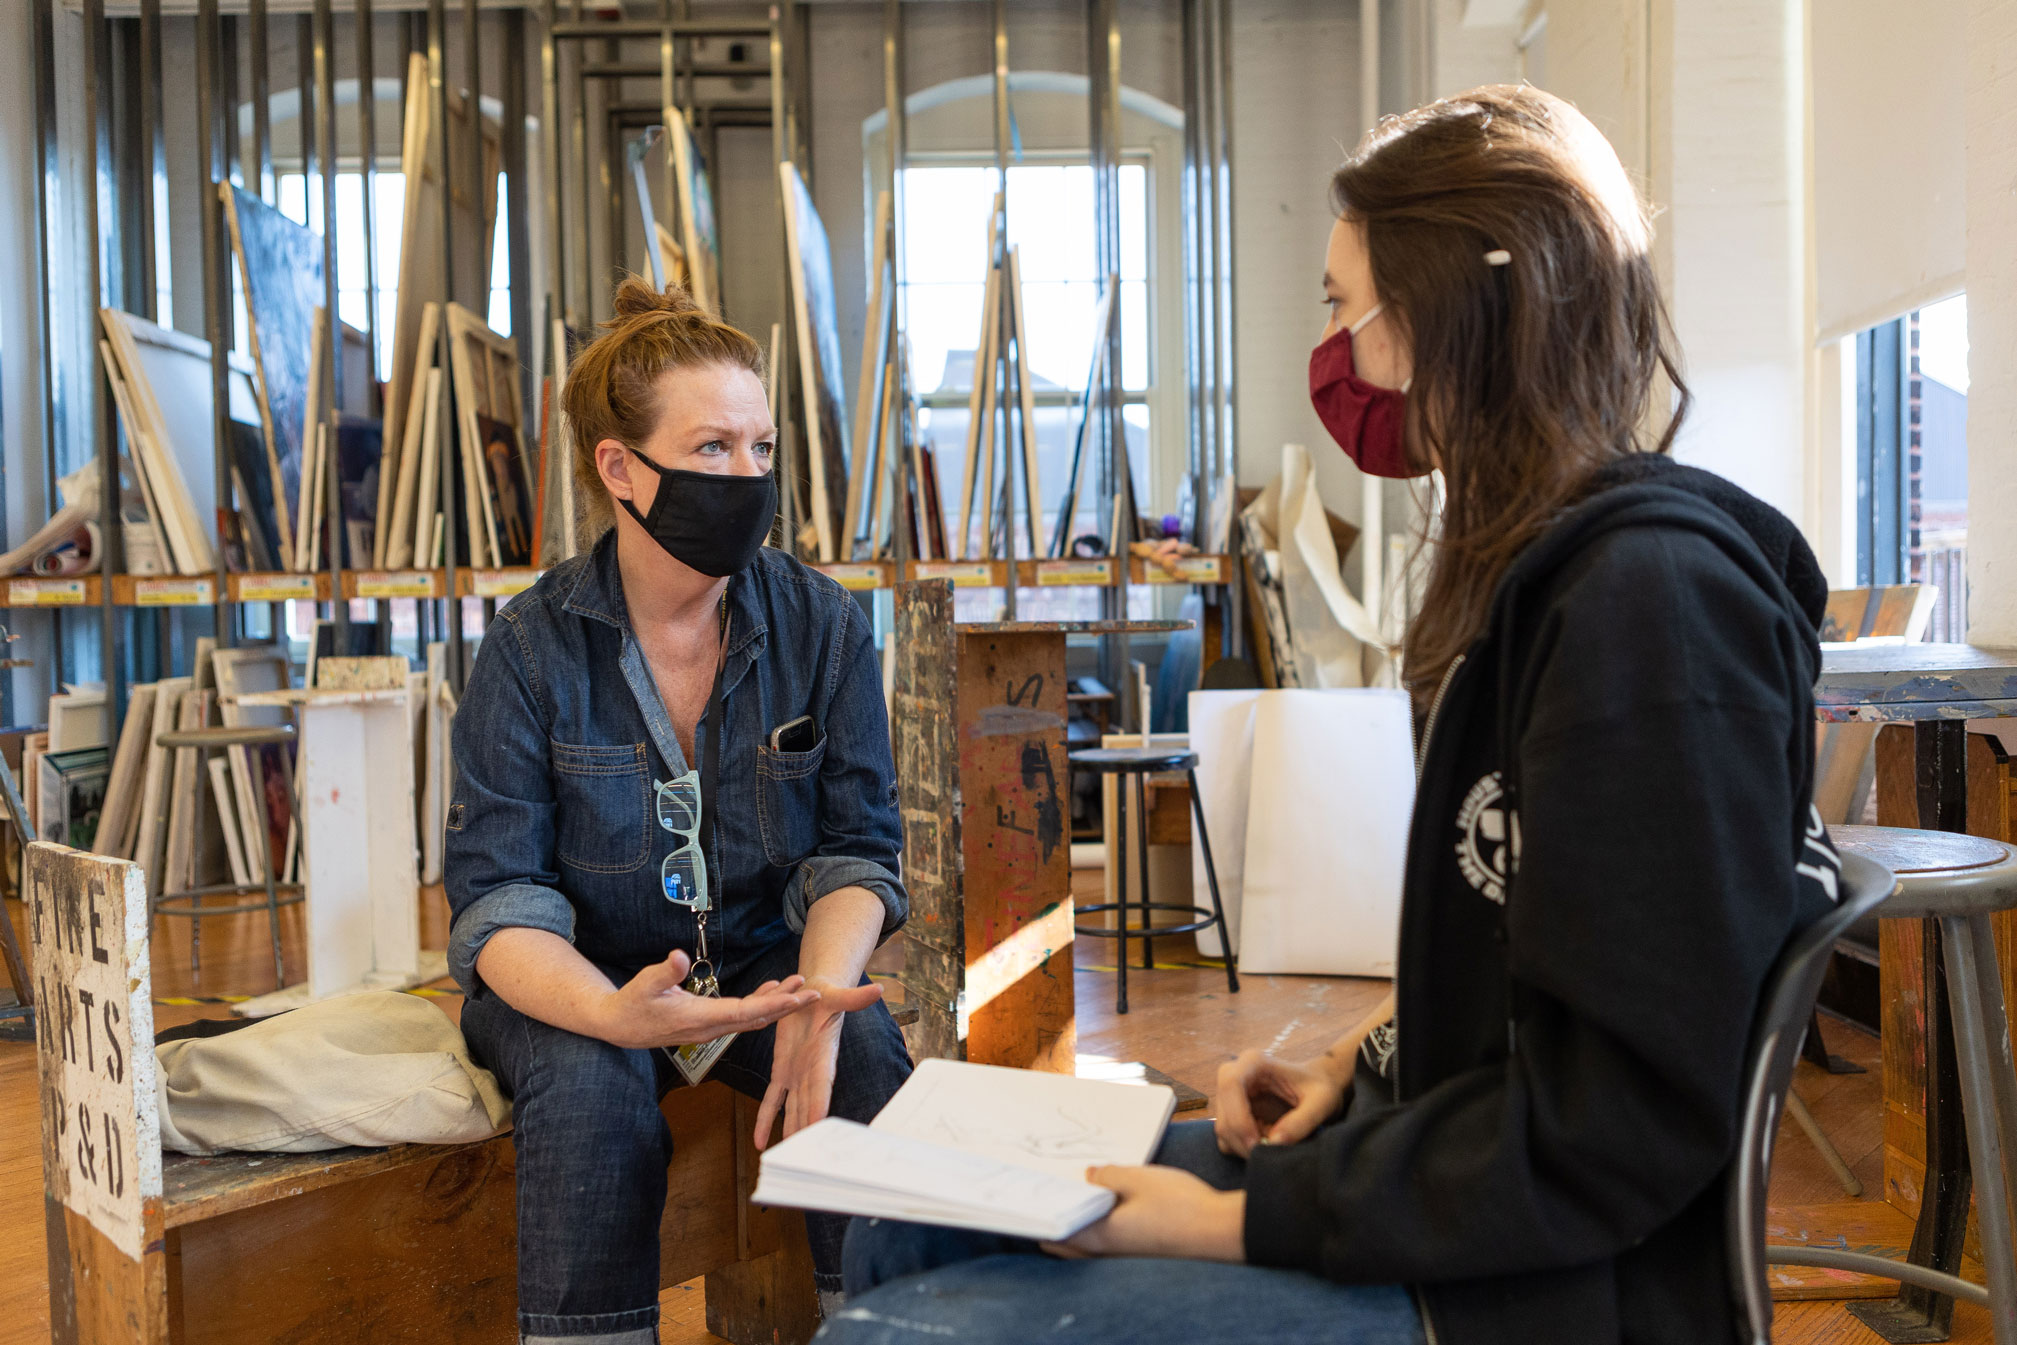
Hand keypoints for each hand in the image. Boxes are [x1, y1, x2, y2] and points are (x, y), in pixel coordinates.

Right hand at [594, 949, 818, 1049]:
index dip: (772, 1005)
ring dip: (777, 1004)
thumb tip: (678, 957)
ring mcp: (711, 1028)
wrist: (620, 1026)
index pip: (744, 1013)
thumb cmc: (632, 1003)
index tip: (796, 998)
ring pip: (752, 1018)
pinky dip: (761, 1004)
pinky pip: (742, 1017)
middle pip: (756, 1018)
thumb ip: (663, 972)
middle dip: (786, 1006)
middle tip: (815, 993)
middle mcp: (711, 1027)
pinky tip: (772, 990)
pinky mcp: (709, 1024)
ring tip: (800, 988)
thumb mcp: (644, 984)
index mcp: (699, 1018)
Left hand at [753, 976, 885, 1148]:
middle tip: (800, 1154)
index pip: (822, 1084)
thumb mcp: (838, 994)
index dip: (819, 1104)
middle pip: (807, 1106)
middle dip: (805, 1129)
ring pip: (791, 1110)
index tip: (816, 1124)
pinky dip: (764, 1118)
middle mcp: (811, 1071)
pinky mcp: (782, 1071)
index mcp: (824, 1055)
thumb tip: (879, 990)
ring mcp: (796, 1074)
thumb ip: (854, 998)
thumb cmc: (828, 995)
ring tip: (783, 1157)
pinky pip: (772, 1099)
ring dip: (787, 1131)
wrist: (814, 994)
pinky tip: (759, 1141)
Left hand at [1042, 1165, 1244, 1261]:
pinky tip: (1109, 1204)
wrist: (1222, 1233)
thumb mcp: (1139, 1178)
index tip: (1030, 1191)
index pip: (1055, 1230)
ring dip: (1078, 1221)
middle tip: (1051, 1187)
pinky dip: (1098, 1226)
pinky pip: (1106, 1242)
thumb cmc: (1181, 1206)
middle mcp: (1107, 1253)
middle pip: (1066, 1241)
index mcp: (1099, 1236)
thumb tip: (1089, 1175)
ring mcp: (1124, 1257)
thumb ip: (1108, 1175)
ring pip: (1085, 1244)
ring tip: (1078, 1191)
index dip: (1041, 1210)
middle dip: (1057, 1215)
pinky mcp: (1140, 1253)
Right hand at [1214, 1050, 1348, 1158]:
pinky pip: (1227, 1136)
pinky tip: (1266, 1143)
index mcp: (1253, 1062)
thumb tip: (1274, 1142)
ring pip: (1223, 1128)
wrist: (1320, 1086)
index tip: (1257, 1143)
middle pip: (1223, 1112)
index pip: (1230, 1086)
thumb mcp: (1322, 1103)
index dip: (1238, 1118)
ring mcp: (1230, 1094)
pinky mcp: (1231, 1112)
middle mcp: (1235, 1074)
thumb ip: (1302, 1122)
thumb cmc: (1322, 1088)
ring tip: (1272, 1148)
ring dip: (1243, 1146)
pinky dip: (1243, 1147)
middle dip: (1242, 1140)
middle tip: (1268, 1156)